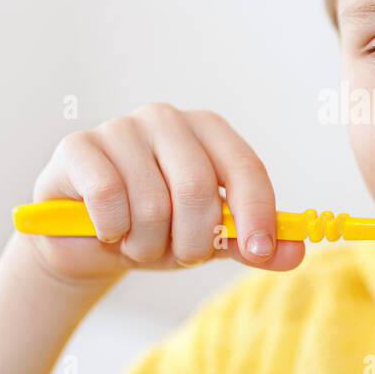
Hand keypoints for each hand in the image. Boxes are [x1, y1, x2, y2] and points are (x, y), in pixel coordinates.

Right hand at [23, 103, 304, 282]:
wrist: (85, 242)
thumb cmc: (156, 230)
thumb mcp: (210, 241)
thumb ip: (253, 244)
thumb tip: (296, 251)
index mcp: (208, 131)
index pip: (245, 166)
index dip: (257, 212)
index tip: (258, 252)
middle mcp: (167, 120)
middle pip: (198, 188)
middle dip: (192, 240)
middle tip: (179, 253)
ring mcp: (120, 128)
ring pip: (152, 202)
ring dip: (148, 244)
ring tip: (138, 242)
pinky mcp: (78, 146)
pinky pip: (108, 196)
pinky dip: (112, 231)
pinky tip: (107, 230)